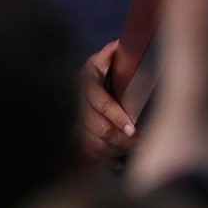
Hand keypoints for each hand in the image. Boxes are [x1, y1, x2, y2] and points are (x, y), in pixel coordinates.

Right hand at [77, 39, 136, 164]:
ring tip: (130, 151)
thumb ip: (110, 54)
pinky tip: (118, 162)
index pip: (101, 103)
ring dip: (113, 150)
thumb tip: (119, 45)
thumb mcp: (101, 61)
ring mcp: (71, 122)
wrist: (68, 86)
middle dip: (120, 139)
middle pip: (98, 128)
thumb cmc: (95, 74)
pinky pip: (86, 154)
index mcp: (84, 83)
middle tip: (138, 143)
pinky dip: (103, 161)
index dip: (117, 117)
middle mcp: (75, 103)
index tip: (132, 129)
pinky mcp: (72, 137)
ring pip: (92, 143)